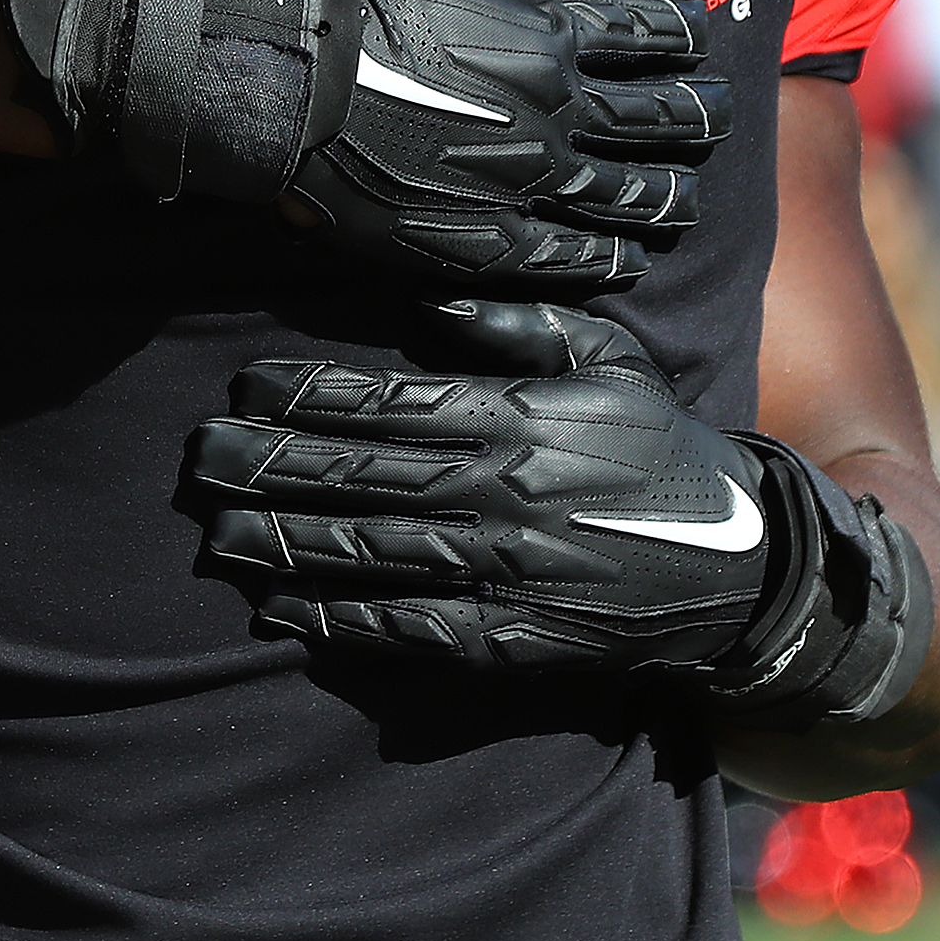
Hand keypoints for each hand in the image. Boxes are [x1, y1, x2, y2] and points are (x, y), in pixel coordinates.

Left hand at [189, 302, 770, 668]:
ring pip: (371, 553)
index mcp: (519, 421)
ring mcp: (504, 573)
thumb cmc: (657, 447)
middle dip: (271, 464)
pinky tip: (282, 608)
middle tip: (200, 457)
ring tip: (217, 530)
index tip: (246, 384)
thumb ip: (519, 325)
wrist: (739, 566)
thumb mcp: (606, 358)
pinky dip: (340, 621)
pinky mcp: (511, 639)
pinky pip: (409, 629)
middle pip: (362, 477)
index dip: (309, 394)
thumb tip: (432, 302)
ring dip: (285, 541)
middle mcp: (502, 496)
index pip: (390, 403)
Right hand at [298, 0, 729, 294]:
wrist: (293, 87)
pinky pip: (570, 254)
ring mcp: (528, 182)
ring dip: (664, 195)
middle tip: (725, 118)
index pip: (639, 34)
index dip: (677, 34)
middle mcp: (555, 113)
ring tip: (688, 201)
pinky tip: (629, 258)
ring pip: (624, 192)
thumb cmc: (356, 6)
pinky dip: (608, 256)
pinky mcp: (490, 241)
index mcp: (546, 39)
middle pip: (652, 118)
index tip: (701, 37)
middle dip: (696, 118)